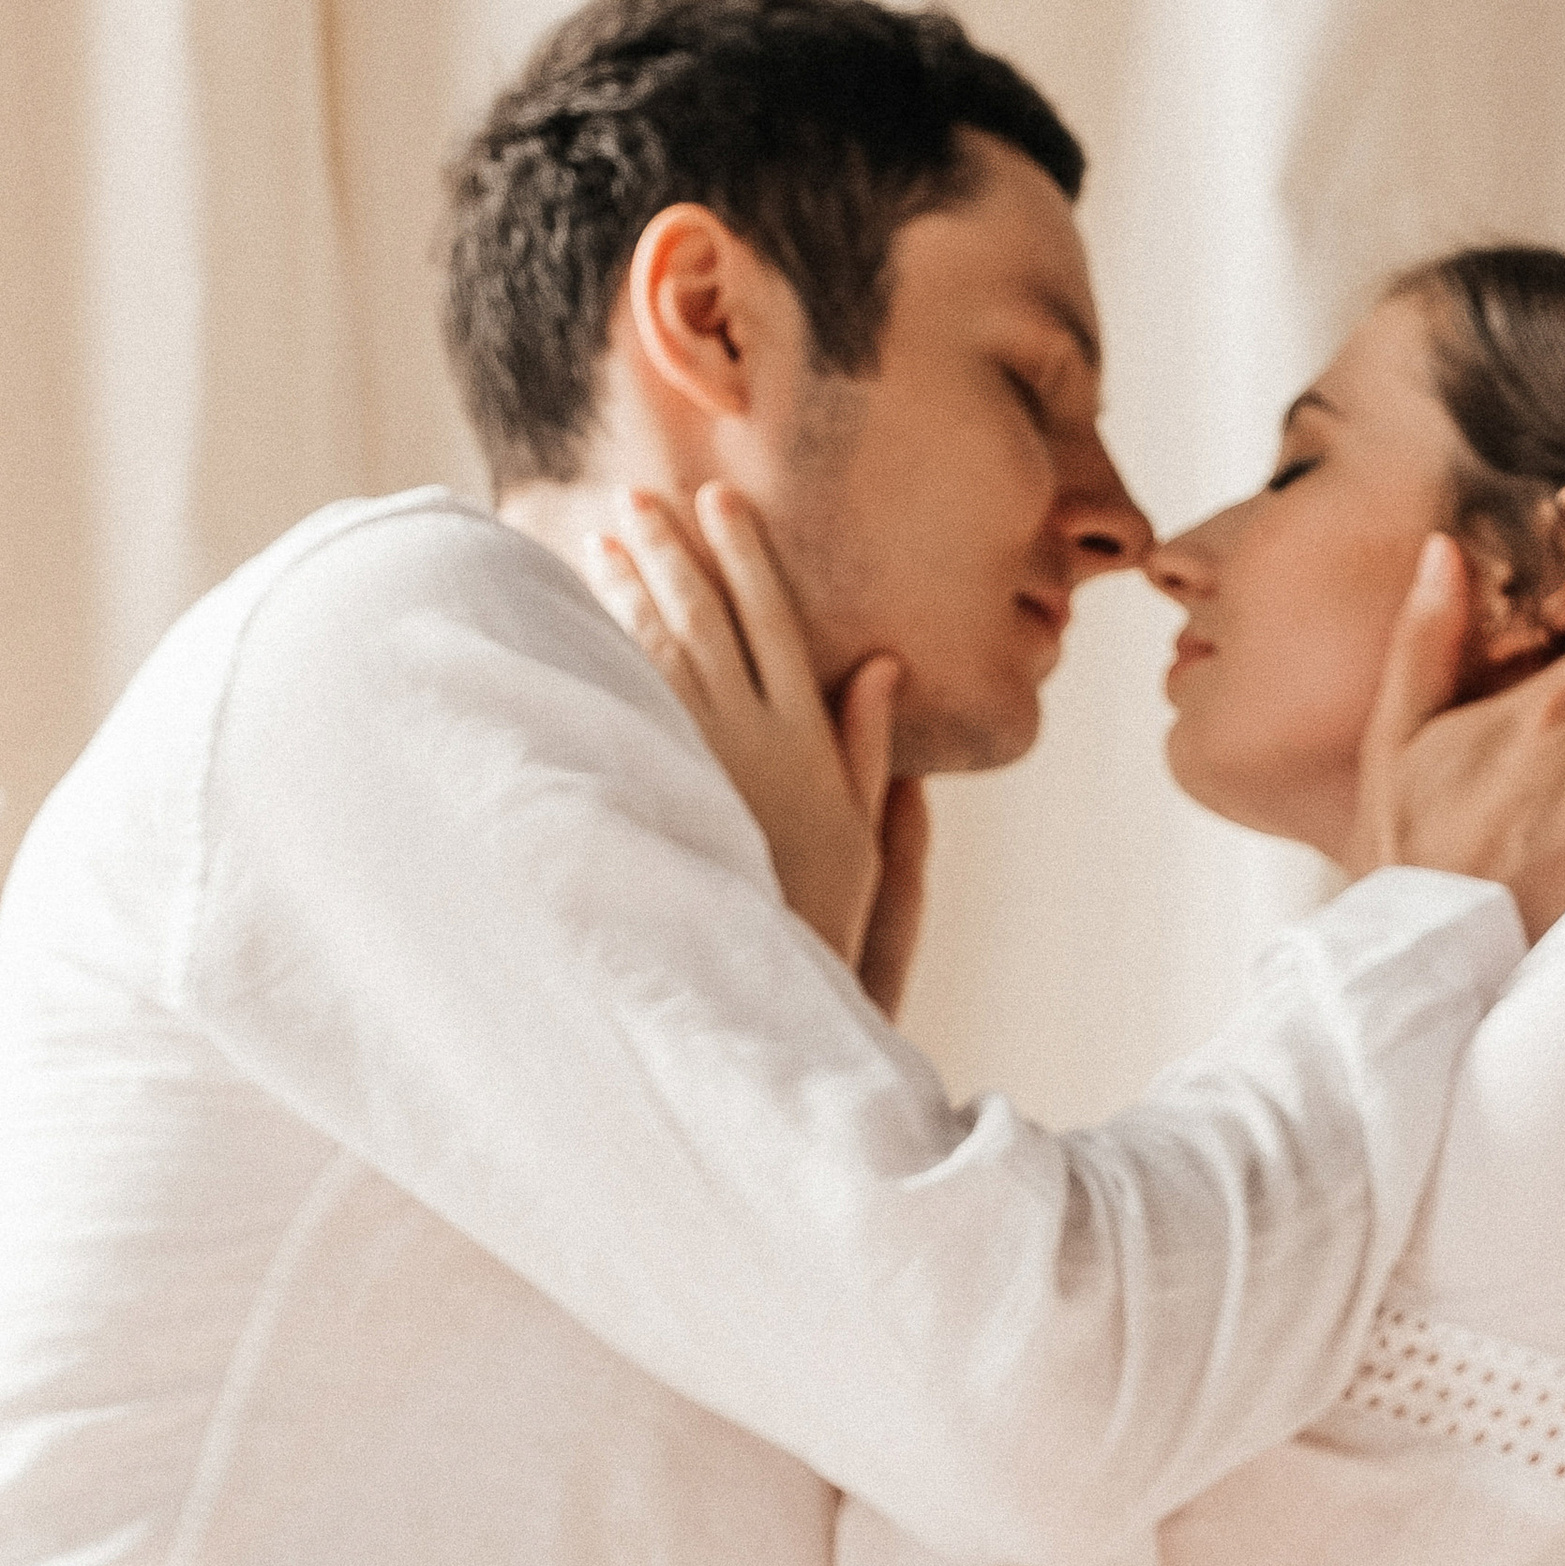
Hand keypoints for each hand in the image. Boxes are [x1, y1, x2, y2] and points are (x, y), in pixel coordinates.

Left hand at [584, 483, 930, 1017]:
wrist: (769, 971)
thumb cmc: (823, 906)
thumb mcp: (864, 828)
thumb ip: (868, 740)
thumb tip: (885, 662)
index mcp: (806, 738)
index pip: (773, 622)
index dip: (746, 556)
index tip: (721, 499)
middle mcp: (751, 738)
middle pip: (706, 622)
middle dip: (673, 554)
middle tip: (639, 498)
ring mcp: (699, 762)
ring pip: (659, 654)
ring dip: (630, 590)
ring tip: (604, 539)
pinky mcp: (659, 787)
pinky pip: (628, 701)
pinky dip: (605, 650)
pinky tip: (582, 616)